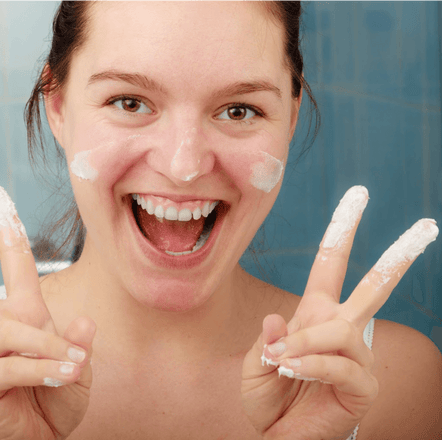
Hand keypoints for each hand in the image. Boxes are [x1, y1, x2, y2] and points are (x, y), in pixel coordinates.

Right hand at [0, 183, 95, 439]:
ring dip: (48, 346)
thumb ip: (79, 342)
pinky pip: (14, 364)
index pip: (15, 263)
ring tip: (74, 364)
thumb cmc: (57, 396)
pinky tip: (62, 374)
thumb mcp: (78, 366)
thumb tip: (84, 321)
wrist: (44, 436)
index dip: (7, 228)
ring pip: (12, 330)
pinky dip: (42, 369)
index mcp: (25, 312)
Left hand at [241, 186, 437, 439]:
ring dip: (306, 341)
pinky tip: (293, 370)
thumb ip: (268, 340)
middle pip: (374, 285)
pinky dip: (311, 364)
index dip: (343, 230)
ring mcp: (356, 356)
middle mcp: (342, 327)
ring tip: (282, 360)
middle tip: (427, 226)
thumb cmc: (269, 395)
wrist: (278, 436)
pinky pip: (340, 363)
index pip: (331, 264)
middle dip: (399, 255)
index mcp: (316, 313)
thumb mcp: (256, 363)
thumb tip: (280, 319)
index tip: (359, 196)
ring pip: (341, 328)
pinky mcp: (363, 384)